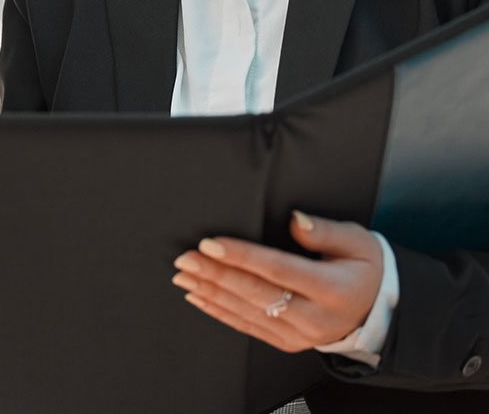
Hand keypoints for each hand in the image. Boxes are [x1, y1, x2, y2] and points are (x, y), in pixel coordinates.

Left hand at [170, 210, 383, 351]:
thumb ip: (324, 230)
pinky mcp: (289, 342)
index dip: (241, 256)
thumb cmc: (365, 269)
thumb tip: (296, 220)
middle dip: (215, 274)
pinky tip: (199, 299)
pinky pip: (249, 328)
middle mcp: (314, 317)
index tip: (210, 244)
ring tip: (183, 276)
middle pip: (255, 292)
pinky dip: (221, 312)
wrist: (379, 311)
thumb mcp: (358, 241)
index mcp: (332, 289)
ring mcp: (300, 334)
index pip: (277, 270)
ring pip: (247, 312)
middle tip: (185, 259)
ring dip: (211, 293)